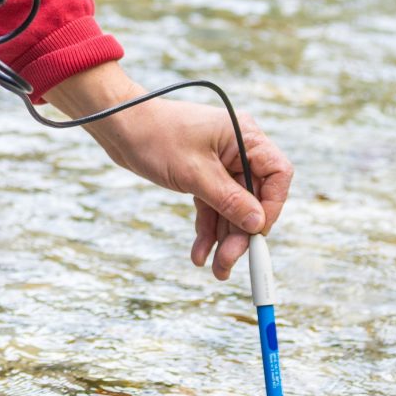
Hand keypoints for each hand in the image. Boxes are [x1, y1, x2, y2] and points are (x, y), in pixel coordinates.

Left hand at [47, 62, 294, 281]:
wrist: (118, 126)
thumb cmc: (155, 137)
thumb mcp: (194, 174)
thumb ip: (229, 200)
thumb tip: (257, 224)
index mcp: (244, 136)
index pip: (277, 174)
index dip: (272, 206)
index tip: (256, 234)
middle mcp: (237, 148)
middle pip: (253, 198)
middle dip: (241, 233)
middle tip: (228, 263)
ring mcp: (220, 162)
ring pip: (232, 207)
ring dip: (224, 238)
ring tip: (216, 268)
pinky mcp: (202, 174)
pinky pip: (213, 205)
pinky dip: (208, 228)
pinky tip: (200, 252)